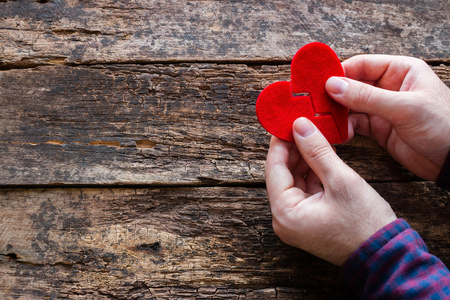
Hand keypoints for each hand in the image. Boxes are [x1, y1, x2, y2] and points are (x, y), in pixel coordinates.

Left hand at [266, 117, 396, 265]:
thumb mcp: (341, 180)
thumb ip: (317, 151)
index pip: (274, 168)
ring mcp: (294, 221)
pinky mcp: (306, 220)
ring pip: (293, 180)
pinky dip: (310, 173)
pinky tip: (320, 155)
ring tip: (313, 136)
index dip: (280, 142)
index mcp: (285, 213)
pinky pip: (303, 190)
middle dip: (293, 148)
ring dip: (302, 159)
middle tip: (302, 125)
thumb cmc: (365, 223)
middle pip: (281, 174)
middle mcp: (283, 219)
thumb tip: (300, 125)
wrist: (384, 255)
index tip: (286, 121)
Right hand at [326, 55, 449, 180]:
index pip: (362, 64)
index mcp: (400, 71)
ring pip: (351, 105)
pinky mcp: (379, 128)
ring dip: (337, 113)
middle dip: (334, 94)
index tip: (319, 83)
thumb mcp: (404, 107)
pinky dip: (345, 128)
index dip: (340, 73)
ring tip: (325, 120)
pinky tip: (340, 133)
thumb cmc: (442, 126)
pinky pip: (355, 123)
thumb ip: (367, 96)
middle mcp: (389, 86)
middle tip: (316, 104)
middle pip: (352, 85)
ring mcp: (383, 108)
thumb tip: (334, 85)